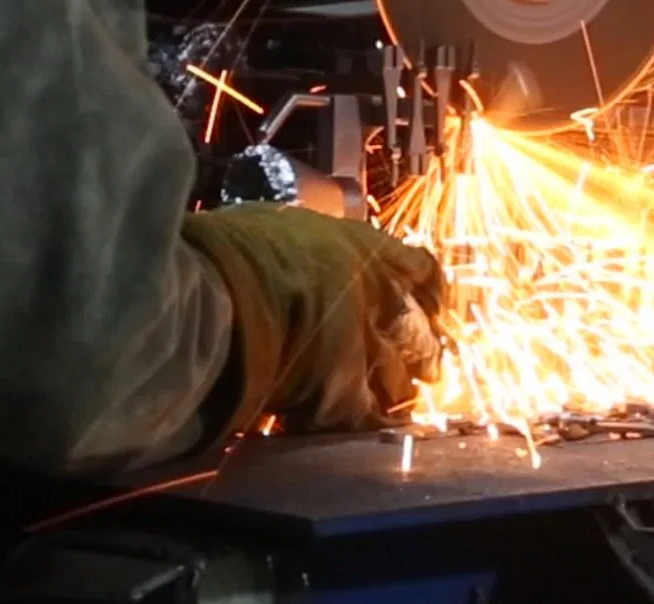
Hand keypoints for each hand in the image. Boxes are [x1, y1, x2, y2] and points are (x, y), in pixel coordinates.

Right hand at [182, 203, 448, 434]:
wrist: (223, 292)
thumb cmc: (238, 248)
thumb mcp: (283, 225)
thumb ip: (310, 245)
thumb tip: (296, 251)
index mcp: (368, 249)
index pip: (423, 271)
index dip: (428, 293)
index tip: (430, 305)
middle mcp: (381, 296)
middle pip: (420, 332)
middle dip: (422, 352)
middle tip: (424, 366)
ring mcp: (367, 347)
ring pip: (400, 380)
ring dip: (395, 393)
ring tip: (389, 404)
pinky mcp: (344, 394)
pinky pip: (365, 417)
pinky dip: (360, 424)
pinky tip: (351, 428)